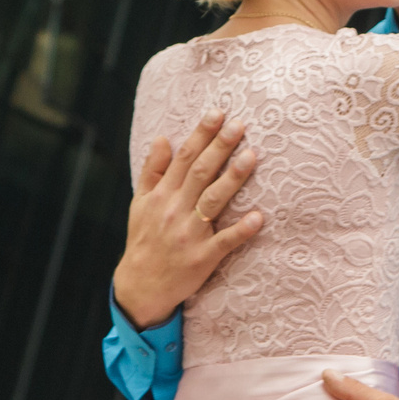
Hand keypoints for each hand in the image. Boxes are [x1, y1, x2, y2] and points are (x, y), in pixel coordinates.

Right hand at [112, 111, 263, 328]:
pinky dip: (241, 230)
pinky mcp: (203, 257)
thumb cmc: (144, 240)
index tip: (218, 113)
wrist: (141, 286)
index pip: (183, 158)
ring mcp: (189, 234)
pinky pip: (224, 241)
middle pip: (200, 173)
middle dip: (220, 148)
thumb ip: (152, 170)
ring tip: (251, 157)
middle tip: (239, 125)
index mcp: (161, 195)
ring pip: (213, 201)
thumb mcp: (140, 203)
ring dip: (232, 179)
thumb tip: (163, 137)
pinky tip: (258, 217)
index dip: (201, 135)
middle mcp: (175, 210)